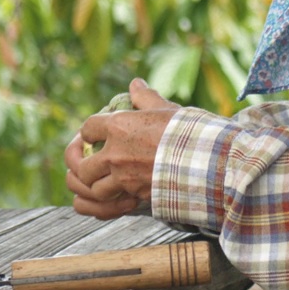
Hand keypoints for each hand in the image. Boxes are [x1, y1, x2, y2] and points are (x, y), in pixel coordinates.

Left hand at [65, 78, 179, 219]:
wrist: (207, 161)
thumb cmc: (189, 131)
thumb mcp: (166, 109)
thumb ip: (146, 97)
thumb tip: (135, 84)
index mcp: (119, 126)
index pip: (88, 128)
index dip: (88, 132)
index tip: (91, 135)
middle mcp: (115, 154)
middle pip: (82, 165)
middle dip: (81, 165)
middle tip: (87, 163)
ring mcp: (124, 178)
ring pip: (93, 189)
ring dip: (94, 187)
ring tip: (100, 182)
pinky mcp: (137, 196)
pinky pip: (112, 205)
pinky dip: (109, 204)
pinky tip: (115, 198)